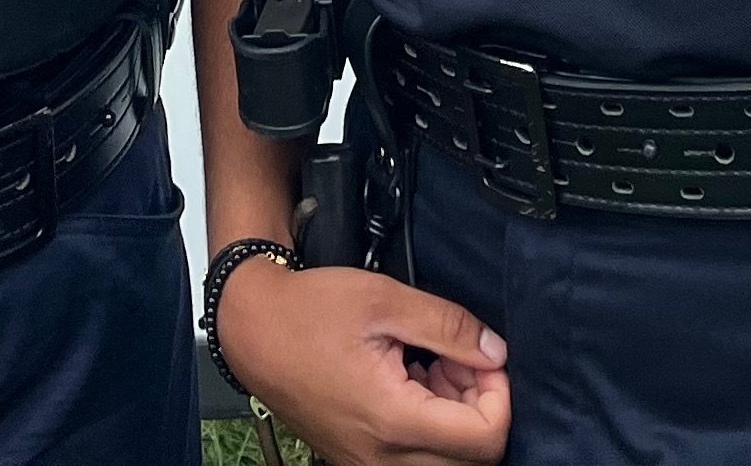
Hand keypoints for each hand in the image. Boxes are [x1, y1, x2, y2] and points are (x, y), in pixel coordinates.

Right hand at [214, 258, 509, 464]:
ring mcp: (368, 464)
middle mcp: (382, 458)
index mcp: (393, 420)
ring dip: (454, 416)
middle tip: (455, 358)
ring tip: (429, 363)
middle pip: (471, 456)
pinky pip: (414, 458)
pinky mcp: (358, 460)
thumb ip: (448, 326)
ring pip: (444, 460)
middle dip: (478, 405)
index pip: (486, 437)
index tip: (483, 358)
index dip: (498, 394)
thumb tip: (495, 352)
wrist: (252, 330)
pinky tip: (409, 380)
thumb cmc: (308, 312)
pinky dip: (428, 425)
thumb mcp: (385, 300)